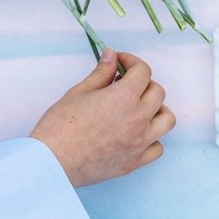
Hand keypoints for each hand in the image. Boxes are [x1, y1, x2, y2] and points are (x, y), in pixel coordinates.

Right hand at [30, 50, 175, 187]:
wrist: (52, 162)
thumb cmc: (60, 127)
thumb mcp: (79, 92)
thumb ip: (101, 73)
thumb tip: (111, 56)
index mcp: (124, 98)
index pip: (143, 71)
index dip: (131, 61)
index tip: (120, 62)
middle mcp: (138, 119)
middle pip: (158, 93)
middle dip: (143, 83)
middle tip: (125, 84)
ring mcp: (139, 142)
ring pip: (166, 119)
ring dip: (156, 109)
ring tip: (138, 108)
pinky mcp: (135, 162)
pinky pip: (158, 147)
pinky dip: (152, 138)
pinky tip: (136, 134)